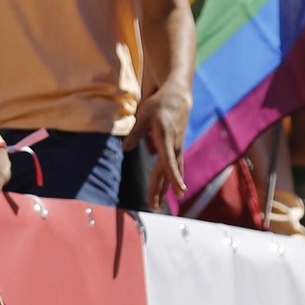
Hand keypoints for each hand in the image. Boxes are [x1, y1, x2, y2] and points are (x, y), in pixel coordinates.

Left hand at [129, 80, 190, 205]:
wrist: (178, 97)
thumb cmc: (159, 105)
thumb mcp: (144, 115)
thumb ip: (135, 132)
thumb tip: (125, 149)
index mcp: (166, 140)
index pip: (169, 163)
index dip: (174, 178)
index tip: (180, 192)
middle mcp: (174, 148)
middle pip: (166, 173)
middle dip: (160, 191)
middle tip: (153, 207)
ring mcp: (176, 149)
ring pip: (170, 173)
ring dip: (163, 189)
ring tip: (156, 204)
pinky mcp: (176, 149)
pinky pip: (173, 168)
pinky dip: (170, 180)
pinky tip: (168, 191)